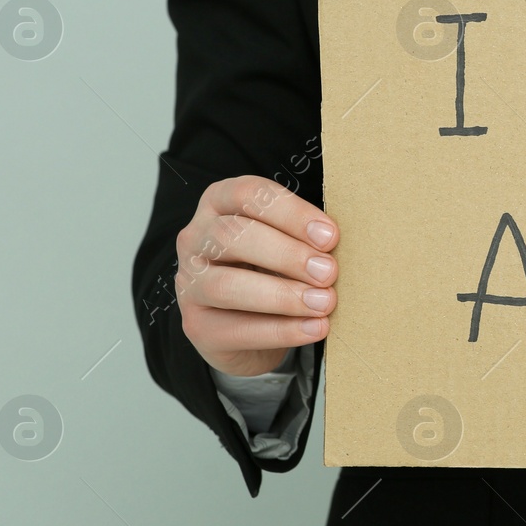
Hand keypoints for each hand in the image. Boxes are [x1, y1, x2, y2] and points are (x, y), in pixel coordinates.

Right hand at [175, 175, 338, 376]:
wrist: (249, 329)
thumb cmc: (272, 270)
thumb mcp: (287, 243)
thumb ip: (306, 239)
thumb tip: (336, 247)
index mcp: (219, 204)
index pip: (248, 195)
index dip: (292, 213)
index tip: (330, 236)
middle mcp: (196, 239)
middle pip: (232, 235)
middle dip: (287, 254)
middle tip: (328, 272)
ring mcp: (189, 284)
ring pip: (226, 285)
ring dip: (282, 295)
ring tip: (324, 303)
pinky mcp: (197, 326)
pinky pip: (236, 329)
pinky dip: (282, 330)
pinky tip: (315, 327)